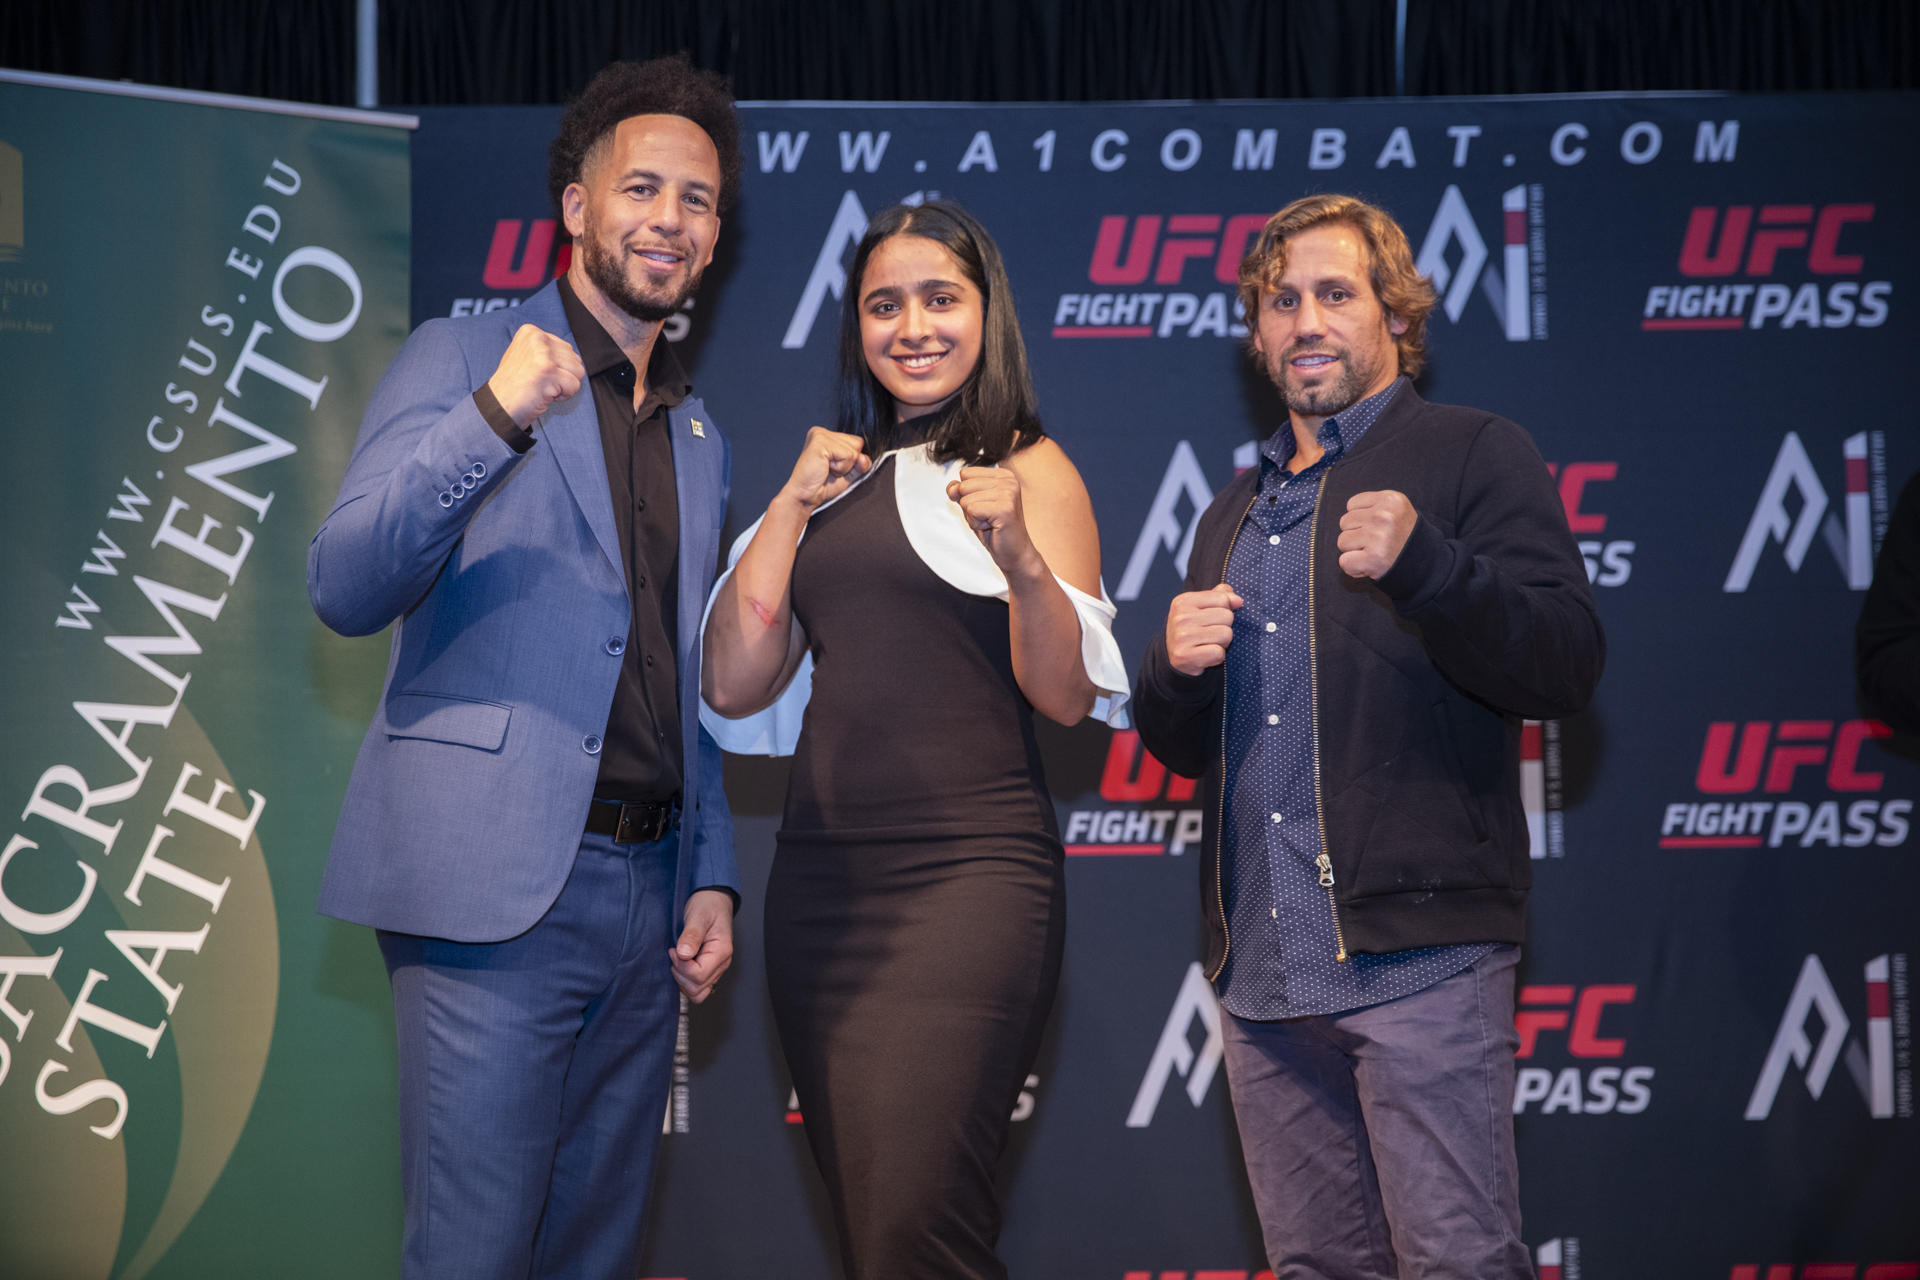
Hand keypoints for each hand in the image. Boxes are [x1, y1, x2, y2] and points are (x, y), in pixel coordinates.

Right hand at [486, 324, 585, 426]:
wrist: (498, 406)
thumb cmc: (514, 385)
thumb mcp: (526, 356)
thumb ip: (548, 351)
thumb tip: (572, 356)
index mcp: (531, 332)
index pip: (567, 349)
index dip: (558, 367)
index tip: (538, 374)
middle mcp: (537, 338)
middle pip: (575, 359)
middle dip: (563, 376)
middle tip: (541, 383)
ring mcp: (543, 353)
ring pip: (578, 371)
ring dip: (564, 386)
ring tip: (543, 387)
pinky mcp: (548, 370)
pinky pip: (574, 385)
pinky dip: (564, 396)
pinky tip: (545, 395)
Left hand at [669, 888, 734, 1003]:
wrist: (713, 900)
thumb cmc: (708, 905)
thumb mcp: (698, 916)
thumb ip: (691, 935)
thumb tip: (683, 954)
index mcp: (722, 952)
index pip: (699, 975)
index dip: (682, 967)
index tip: (674, 950)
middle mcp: (721, 964)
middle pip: (698, 988)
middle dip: (680, 975)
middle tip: (674, 955)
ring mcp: (715, 968)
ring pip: (697, 993)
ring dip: (682, 981)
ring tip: (677, 960)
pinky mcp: (708, 969)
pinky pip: (696, 987)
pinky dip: (684, 981)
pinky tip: (680, 964)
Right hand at [779, 426, 871, 512]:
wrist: (805, 497)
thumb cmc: (822, 486)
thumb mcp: (848, 473)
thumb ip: (861, 464)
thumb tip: (864, 458)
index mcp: (827, 436)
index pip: (856, 442)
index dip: (852, 460)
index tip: (832, 468)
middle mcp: (822, 431)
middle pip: (857, 443)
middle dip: (848, 462)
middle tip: (829, 470)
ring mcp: (820, 434)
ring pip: (854, 450)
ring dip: (844, 466)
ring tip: (826, 470)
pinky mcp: (820, 441)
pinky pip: (847, 455)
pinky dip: (840, 468)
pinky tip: (825, 468)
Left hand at [946, 466, 1042, 577]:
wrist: (1014, 553)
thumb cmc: (994, 530)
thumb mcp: (972, 504)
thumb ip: (960, 490)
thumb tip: (952, 488)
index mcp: (1003, 475)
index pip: (965, 473)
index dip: (966, 493)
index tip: (985, 506)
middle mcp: (1008, 481)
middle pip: (964, 485)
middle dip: (969, 506)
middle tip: (987, 517)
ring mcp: (1008, 493)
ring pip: (966, 500)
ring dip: (972, 517)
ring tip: (990, 522)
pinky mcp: (1005, 509)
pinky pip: (972, 510)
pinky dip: (975, 523)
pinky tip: (991, 527)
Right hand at [1166, 584, 1243, 675]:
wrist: (1170, 654)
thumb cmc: (1190, 627)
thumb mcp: (1201, 606)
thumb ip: (1220, 596)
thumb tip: (1238, 601)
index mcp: (1184, 601)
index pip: (1223, 599)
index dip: (1223, 610)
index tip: (1210, 618)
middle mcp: (1181, 618)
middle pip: (1227, 617)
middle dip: (1224, 626)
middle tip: (1209, 633)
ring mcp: (1182, 638)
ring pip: (1226, 635)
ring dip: (1222, 642)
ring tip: (1207, 644)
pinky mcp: (1186, 656)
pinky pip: (1219, 653)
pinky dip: (1216, 657)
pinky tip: (1205, 655)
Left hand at [1337, 490, 1417, 579]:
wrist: (1425, 562)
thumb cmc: (1404, 537)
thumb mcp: (1396, 509)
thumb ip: (1373, 505)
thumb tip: (1348, 513)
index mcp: (1390, 500)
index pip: (1351, 505)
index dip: (1360, 519)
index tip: (1374, 527)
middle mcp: (1384, 516)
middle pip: (1345, 522)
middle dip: (1355, 534)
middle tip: (1374, 543)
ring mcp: (1378, 537)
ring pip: (1342, 541)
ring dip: (1353, 551)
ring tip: (1372, 553)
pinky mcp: (1374, 559)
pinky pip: (1344, 561)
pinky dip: (1353, 568)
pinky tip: (1368, 566)